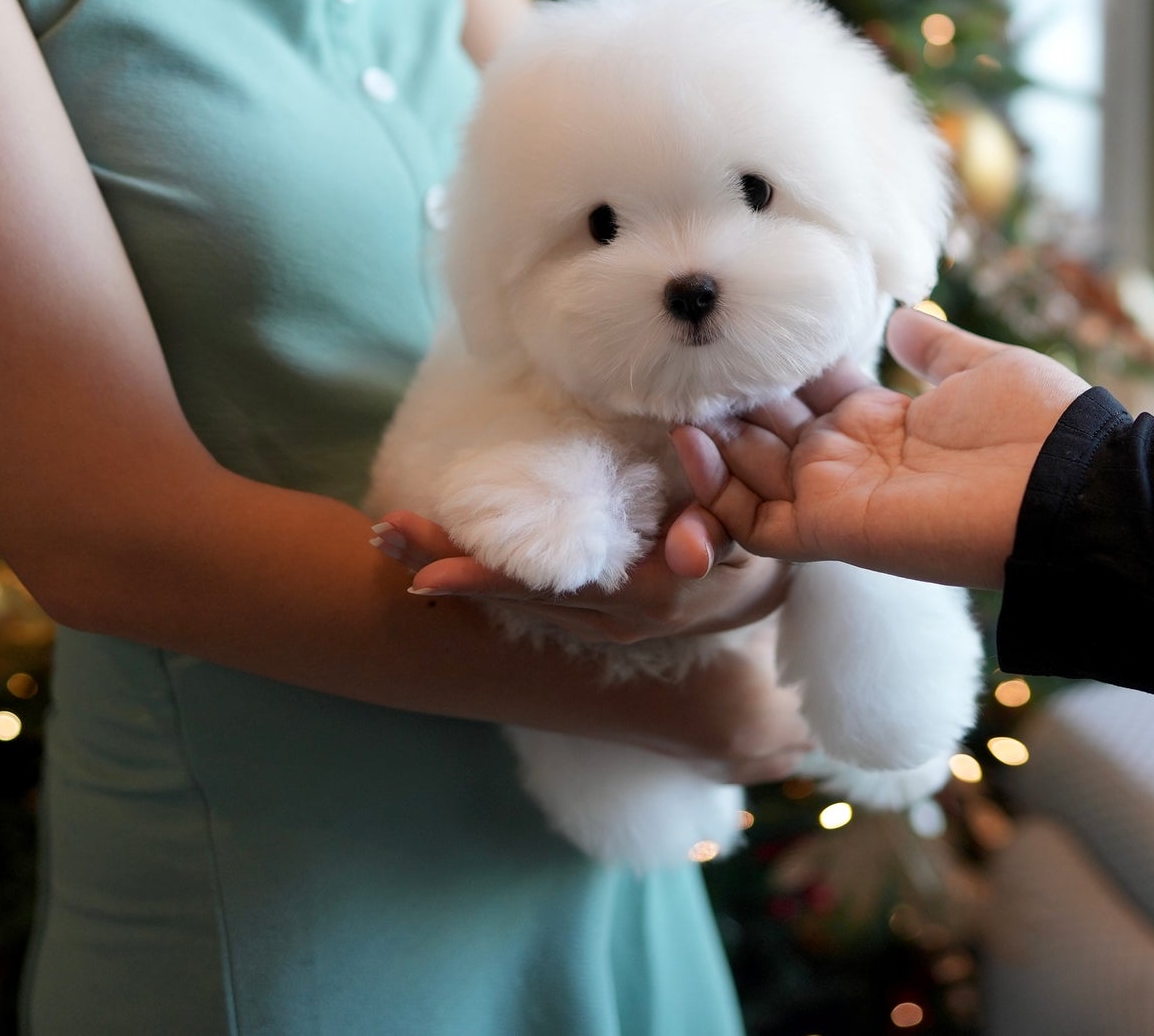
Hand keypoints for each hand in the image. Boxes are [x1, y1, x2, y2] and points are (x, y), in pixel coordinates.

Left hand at [370, 508, 789, 643]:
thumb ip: (716, 529)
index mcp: (641, 597)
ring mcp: (599, 624)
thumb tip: (690, 547)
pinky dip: (488, 578)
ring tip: (395, 537)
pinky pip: (534, 601)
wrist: (768, 594)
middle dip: (447, 565)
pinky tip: (448, 558)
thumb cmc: (754, 543)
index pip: (548, 587)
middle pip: (515, 596)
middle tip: (384, 533)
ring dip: (456, 569)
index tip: (425, 572)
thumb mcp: (745, 534)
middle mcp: (610, 620)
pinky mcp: (595, 617)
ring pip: (517, 600)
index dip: (486, 577)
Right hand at [667, 308, 1089, 589]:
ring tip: (673, 402)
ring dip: (708, 443)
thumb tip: (901, 318)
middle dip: (726, 402)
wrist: (1068, 486)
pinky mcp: (830, 528)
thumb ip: (932, 349)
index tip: (735, 333)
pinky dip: (717, 492)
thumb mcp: (980, 367)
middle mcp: (850, 459)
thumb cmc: (1037, 425)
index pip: (806, 397)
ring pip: (748, 477)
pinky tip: (692, 443)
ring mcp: (836, 496)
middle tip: (682, 365)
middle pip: (766, 433)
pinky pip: (754, 521)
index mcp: (882, 421)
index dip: (770, 368)